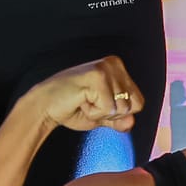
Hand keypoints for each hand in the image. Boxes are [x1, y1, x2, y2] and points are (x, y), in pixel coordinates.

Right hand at [20, 56, 141, 132]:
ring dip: (100, 113)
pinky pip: (108, 108)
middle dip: (110, 114)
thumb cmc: (72, 108)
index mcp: (119, 69)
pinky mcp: (97, 76)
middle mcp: (114, 64)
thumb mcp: (102, 116)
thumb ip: (120, 120)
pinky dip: (93, 112)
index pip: (138, 103)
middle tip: (89, 103)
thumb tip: (131, 122)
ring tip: (84, 101)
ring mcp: (106, 68)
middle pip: (132, 106)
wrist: (46, 107)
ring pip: (121, 108)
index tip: (97, 104)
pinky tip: (80, 100)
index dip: (118, 113)